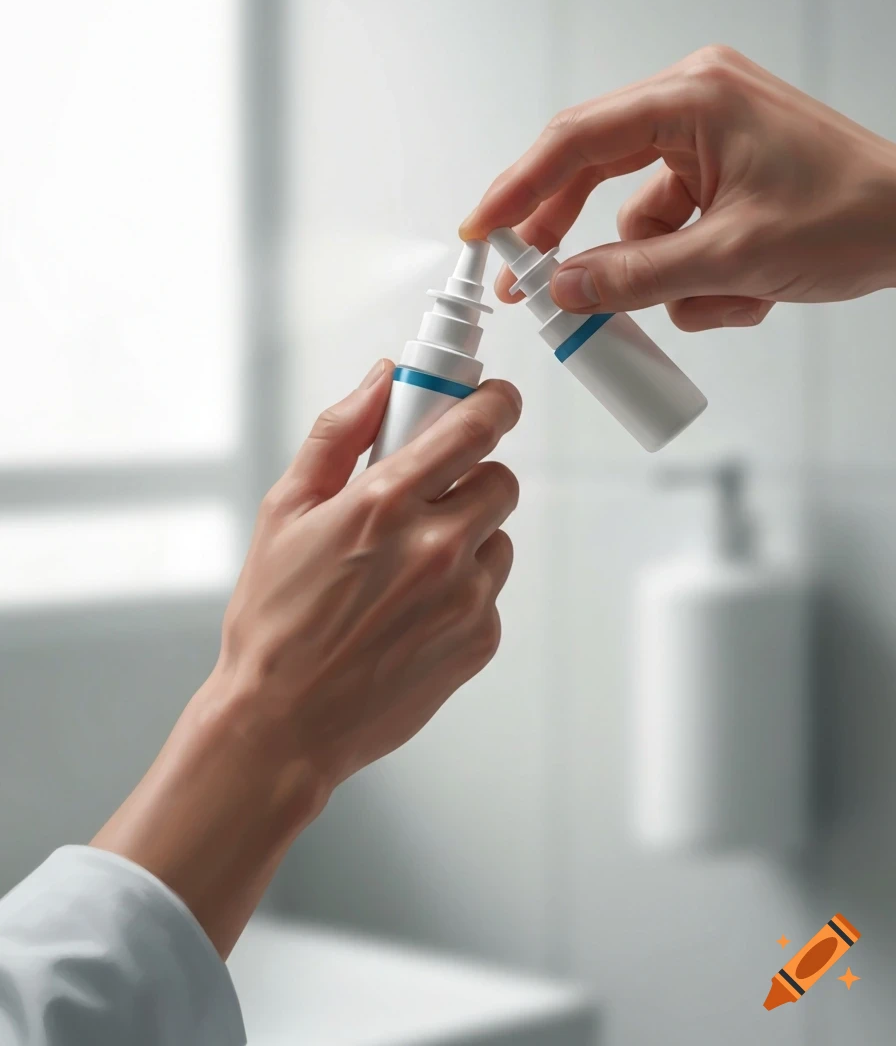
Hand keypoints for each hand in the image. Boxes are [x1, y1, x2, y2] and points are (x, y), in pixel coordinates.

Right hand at [93, 360, 520, 955]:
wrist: (282, 724)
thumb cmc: (274, 621)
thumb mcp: (285, 510)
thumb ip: (338, 433)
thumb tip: (381, 379)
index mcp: (386, 504)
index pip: (476, 426)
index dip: (494, 402)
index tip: (494, 400)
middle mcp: (437, 547)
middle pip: (501, 480)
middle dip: (469, 479)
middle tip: (427, 499)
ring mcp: (465, 598)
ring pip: (498, 537)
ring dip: (467, 538)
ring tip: (407, 568)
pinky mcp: (479, 640)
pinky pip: (491, 591)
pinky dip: (463, 590)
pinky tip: (411, 610)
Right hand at [461, 45, 895, 329]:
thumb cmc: (854, 217)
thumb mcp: (732, 259)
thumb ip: (635, 276)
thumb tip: (564, 292)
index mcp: (692, 98)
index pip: (575, 141)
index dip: (517, 189)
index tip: (482, 232)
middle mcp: (694, 103)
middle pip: (595, 173)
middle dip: (575, 238)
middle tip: (533, 286)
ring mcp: (711, 137)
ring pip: (640, 218)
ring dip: (667, 272)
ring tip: (722, 297)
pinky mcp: (726, 171)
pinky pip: (678, 229)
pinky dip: (699, 271)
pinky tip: (749, 291)